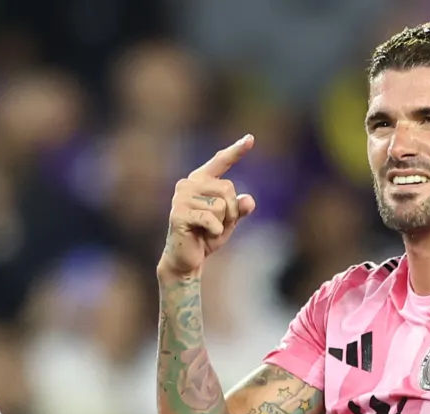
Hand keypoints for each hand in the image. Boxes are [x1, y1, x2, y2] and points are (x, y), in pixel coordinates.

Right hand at [157, 134, 258, 280]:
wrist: (186, 259)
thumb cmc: (206, 236)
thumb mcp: (229, 221)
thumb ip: (239, 208)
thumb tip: (248, 200)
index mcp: (199, 180)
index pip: (220, 161)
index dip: (236, 150)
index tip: (251, 138)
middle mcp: (188, 184)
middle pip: (227, 188)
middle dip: (231, 211)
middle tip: (218, 225)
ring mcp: (181, 198)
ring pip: (220, 206)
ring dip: (222, 223)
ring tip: (207, 231)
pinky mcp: (178, 214)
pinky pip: (211, 219)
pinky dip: (214, 232)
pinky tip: (202, 237)